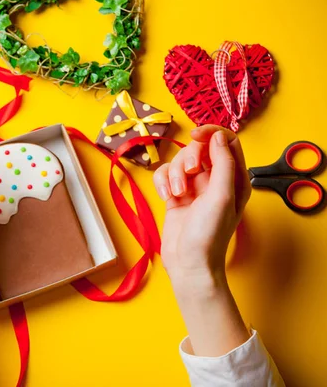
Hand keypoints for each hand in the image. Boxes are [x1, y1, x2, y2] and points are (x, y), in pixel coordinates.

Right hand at [153, 125, 251, 284]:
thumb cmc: (209, 235)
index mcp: (235, 178)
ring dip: (174, 174)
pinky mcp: (175, 195)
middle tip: (189, 174)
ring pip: (180, 160)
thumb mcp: (222, 196)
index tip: (195, 134)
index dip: (211, 133)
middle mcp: (215, 180)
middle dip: (189, 157)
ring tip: (176, 194)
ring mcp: (194, 187)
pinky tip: (165, 197)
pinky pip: (165, 174)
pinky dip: (162, 182)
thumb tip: (219, 136)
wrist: (188, 264)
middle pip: (199, 148)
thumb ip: (223, 163)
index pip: (226, 141)